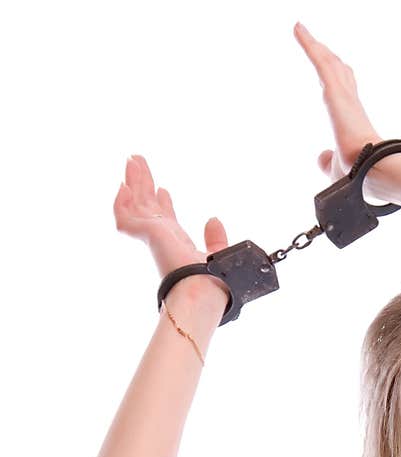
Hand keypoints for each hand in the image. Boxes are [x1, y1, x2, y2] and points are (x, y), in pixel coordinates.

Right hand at [113, 154, 229, 304]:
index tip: (164, 189)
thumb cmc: (212, 282)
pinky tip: (123, 186)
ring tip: (133, 159)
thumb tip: (214, 219)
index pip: (166, 219)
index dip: (164, 203)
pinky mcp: (146, 234)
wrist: (205, 292)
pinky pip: (125, 217)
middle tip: (139, 161)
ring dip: (133, 182)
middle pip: (148, 204)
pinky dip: (121, 202)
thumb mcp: (218, 254)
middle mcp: (162, 238)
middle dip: (143, 183)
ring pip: (135, 204)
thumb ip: (215, 239)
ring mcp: (152, 236)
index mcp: (177, 243)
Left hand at [293, 22, 383, 191]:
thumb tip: (321, 158)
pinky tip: (297, 29)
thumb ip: (328, 161)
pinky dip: (307, 44)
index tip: (336, 73)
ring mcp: (344, 96)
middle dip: (327, 58)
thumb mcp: (336, 170)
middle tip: (316, 44)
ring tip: (301, 31)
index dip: (340, 81)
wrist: (370, 174)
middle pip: (338, 73)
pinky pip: (319, 61)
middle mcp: (350, 104)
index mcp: (353, 121)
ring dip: (315, 46)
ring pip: (328, 64)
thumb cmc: (359, 177)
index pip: (345, 95)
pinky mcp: (335, 91)